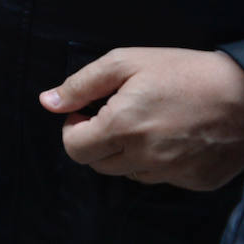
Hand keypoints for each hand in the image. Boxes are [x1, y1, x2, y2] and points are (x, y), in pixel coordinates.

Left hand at [40, 47, 243, 189]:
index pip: (74, 149)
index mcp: (122, 128)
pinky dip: (157, 161)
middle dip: (96, 141)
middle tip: (114, 114)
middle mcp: (144, 158)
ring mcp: (172, 174)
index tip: (86, 112)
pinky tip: (171, 135)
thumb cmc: (184, 71)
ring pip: (128, 173)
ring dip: (125, 152)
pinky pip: (161, 178)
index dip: (73, 129)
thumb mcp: (126, 62)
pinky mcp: (195, 181)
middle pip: (97, 164)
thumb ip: (81, 84)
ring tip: (146, 122)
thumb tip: (48, 101)